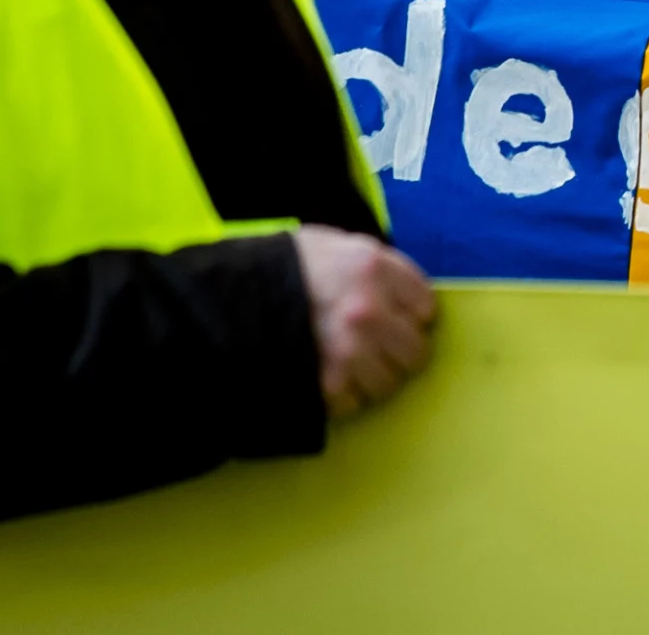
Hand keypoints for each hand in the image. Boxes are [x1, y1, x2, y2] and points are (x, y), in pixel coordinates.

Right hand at [295, 225, 437, 418]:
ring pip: (389, 383)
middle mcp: (369, 310)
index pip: (425, 306)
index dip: (409, 315)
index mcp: (373, 268)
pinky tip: (323, 378)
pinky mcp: (328, 385)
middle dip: (397, 352)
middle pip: (415, 351)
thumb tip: (398, 287)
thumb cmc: (278, 268)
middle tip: (374, 349)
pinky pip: (355, 403)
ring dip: (371, 378)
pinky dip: (342, 397)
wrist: (222, 303)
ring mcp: (350, 351)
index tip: (395, 320)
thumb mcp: (327, 244)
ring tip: (345, 366)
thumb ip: (368, 263)